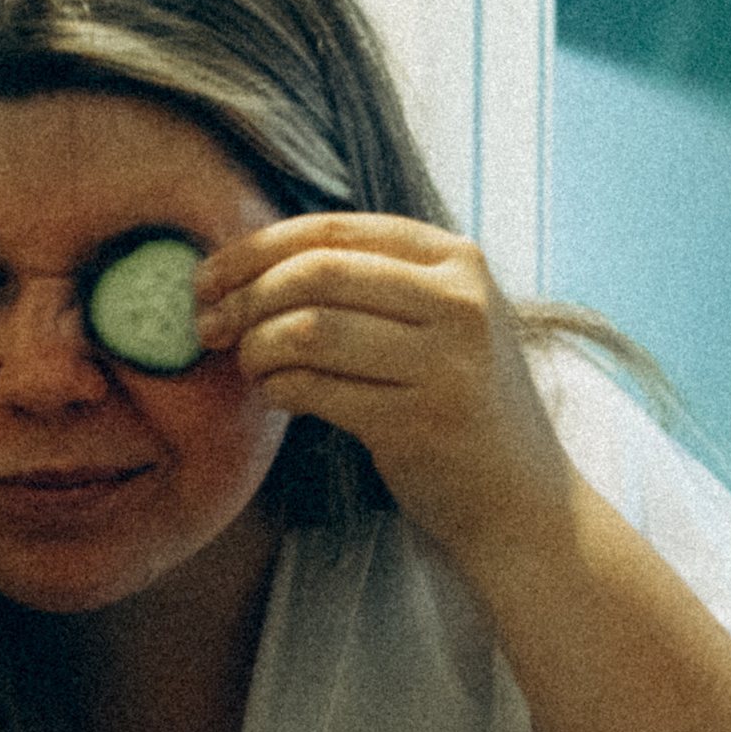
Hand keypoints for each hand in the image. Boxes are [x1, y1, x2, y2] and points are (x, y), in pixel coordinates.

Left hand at [193, 214, 574, 584]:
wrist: (523, 501)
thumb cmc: (461, 404)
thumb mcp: (443, 320)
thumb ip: (373, 280)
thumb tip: (248, 263)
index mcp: (458, 261)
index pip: (333, 230)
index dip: (255, 249)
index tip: (207, 278)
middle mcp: (459, 302)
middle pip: (315, 273)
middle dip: (244, 298)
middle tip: (209, 327)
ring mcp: (445, 363)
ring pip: (309, 330)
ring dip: (258, 349)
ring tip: (251, 367)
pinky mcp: (419, 422)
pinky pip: (315, 390)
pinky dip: (279, 390)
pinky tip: (279, 396)